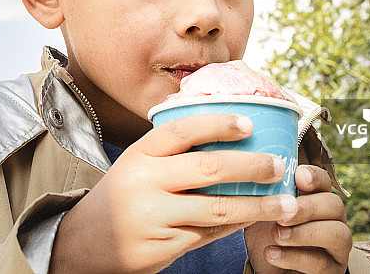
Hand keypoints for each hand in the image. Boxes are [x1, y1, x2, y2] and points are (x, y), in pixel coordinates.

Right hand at [50, 114, 296, 273]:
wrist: (84, 242)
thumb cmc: (123, 196)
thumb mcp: (137, 165)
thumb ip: (172, 154)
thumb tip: (229, 136)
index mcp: (140, 153)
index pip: (182, 131)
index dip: (218, 125)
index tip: (249, 123)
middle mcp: (145, 181)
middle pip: (209, 168)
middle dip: (252, 166)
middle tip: (280, 165)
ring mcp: (154, 215)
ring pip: (217, 207)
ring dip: (257, 205)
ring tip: (285, 203)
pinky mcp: (163, 245)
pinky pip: (209, 233)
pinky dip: (237, 226)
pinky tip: (255, 219)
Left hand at [245, 165, 351, 273]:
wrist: (266, 270)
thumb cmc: (265, 236)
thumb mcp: (260, 212)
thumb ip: (264, 194)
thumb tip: (254, 172)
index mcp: (315, 200)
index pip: (324, 181)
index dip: (314, 176)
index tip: (298, 177)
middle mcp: (332, 221)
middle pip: (335, 205)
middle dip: (308, 208)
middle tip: (282, 216)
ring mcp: (336, 248)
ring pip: (339, 234)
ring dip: (305, 233)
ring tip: (277, 235)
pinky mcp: (332, 271)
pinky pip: (322, 263)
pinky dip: (295, 258)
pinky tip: (271, 254)